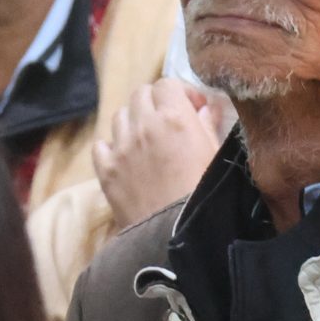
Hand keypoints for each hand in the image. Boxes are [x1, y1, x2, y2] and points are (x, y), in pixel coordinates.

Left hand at [95, 77, 225, 228]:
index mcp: (174, 116)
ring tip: (148, 141)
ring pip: (120, 116)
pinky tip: (126, 159)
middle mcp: (143, 125)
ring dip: (134, 121)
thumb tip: (207, 107)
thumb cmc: (209, 195)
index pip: (167, 83)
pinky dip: (112, 147)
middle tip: (170, 124)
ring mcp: (120, 148)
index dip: (181, 93)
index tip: (194, 110)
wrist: (180, 237)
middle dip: (156, 103)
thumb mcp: (218, 157)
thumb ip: (210, 125)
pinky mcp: (105, 171)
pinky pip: (101, 145)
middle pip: (140, 94)